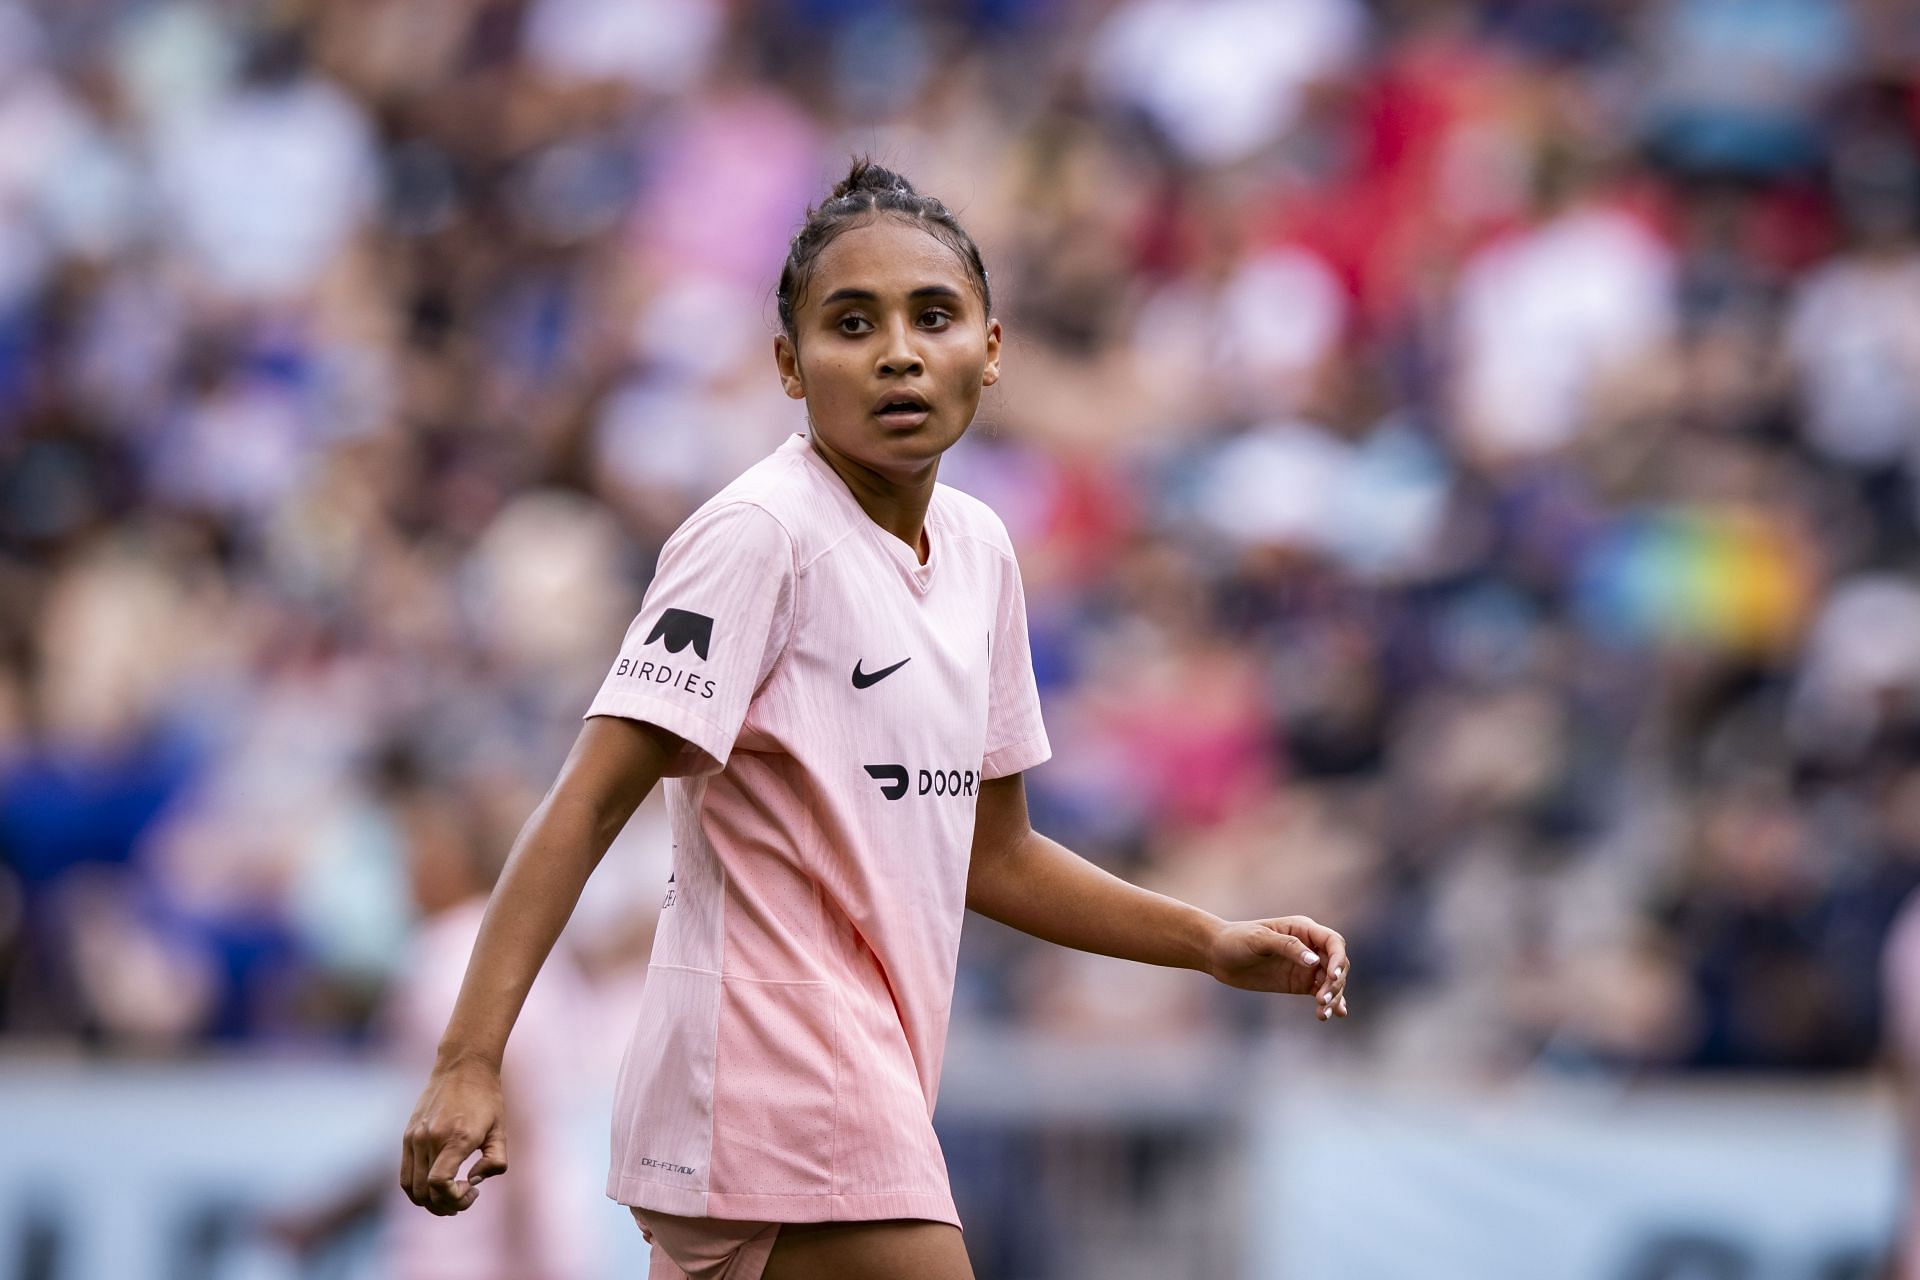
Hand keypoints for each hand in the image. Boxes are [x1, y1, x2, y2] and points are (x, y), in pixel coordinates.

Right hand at [400, 1056, 508, 1214]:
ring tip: (449, 1197)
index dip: (454, 1199)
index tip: (472, 1191)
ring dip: (429, 1202)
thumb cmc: (487, 1099)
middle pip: (425, 1192)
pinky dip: (416, 1189)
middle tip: (464, 1198)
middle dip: (445, 1206)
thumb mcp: (501, 1131)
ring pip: (411, 1188)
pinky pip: (404, 1174)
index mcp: (456, 1138)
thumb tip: (472, 1181)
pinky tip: (435, 1186)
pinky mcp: (407, 1135)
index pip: (439, 1184)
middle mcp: (431, 1139)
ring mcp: (415, 1137)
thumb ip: (494, 1162)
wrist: (463, 1067)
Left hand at [1206, 916, 1349, 1020]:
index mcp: (1302, 929)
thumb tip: (1314, 961)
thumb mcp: (1258, 939)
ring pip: (1331, 981)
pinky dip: (1330, 1003)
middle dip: (1335, 982)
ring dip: (1334, 996)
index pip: (1333, 942)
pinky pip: (1320, 992)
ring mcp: (1305, 966)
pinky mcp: (1299, 982)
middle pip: (1336, 964)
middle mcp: (1309, 947)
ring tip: (1323, 1013)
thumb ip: (1287, 947)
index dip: (1338, 959)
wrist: (1217, 955)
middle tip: (1321, 999)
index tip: (1332, 976)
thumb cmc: (1236, 939)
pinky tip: (1333, 1014)